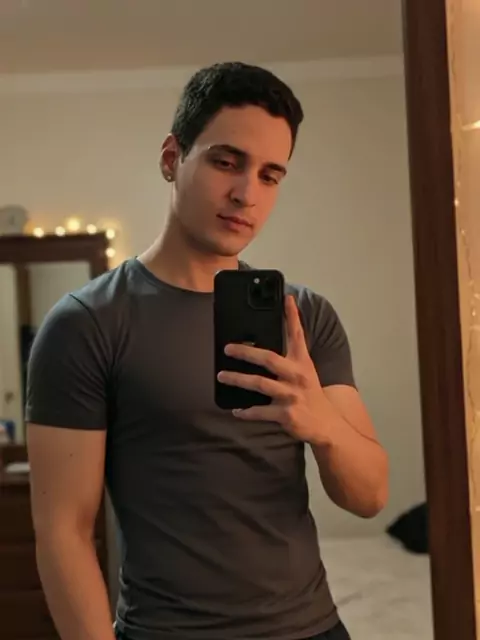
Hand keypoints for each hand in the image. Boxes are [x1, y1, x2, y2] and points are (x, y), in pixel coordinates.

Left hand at [217, 295, 327, 443]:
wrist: (326, 424)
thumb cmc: (310, 395)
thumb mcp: (305, 372)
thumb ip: (289, 359)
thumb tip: (264, 348)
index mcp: (302, 363)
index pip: (297, 335)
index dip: (292, 316)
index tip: (286, 298)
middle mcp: (297, 376)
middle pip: (268, 359)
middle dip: (246, 352)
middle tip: (228, 348)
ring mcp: (291, 395)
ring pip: (259, 383)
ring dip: (238, 380)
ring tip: (222, 376)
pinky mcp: (286, 414)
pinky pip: (260, 412)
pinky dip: (246, 412)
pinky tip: (236, 411)